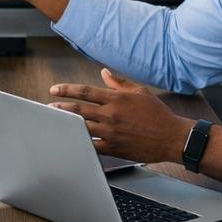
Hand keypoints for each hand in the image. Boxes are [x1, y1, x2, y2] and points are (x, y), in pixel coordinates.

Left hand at [50, 69, 189, 164]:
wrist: (172, 138)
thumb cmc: (157, 114)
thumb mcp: (139, 92)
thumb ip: (119, 83)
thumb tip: (104, 72)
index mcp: (117, 99)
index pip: (85, 91)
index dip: (67, 89)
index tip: (54, 89)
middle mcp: (111, 115)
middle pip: (79, 109)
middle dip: (60, 107)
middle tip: (49, 106)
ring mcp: (111, 133)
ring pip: (82, 127)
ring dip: (66, 124)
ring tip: (54, 121)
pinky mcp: (114, 148)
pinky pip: (91, 145)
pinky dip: (79, 142)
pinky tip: (70, 140)